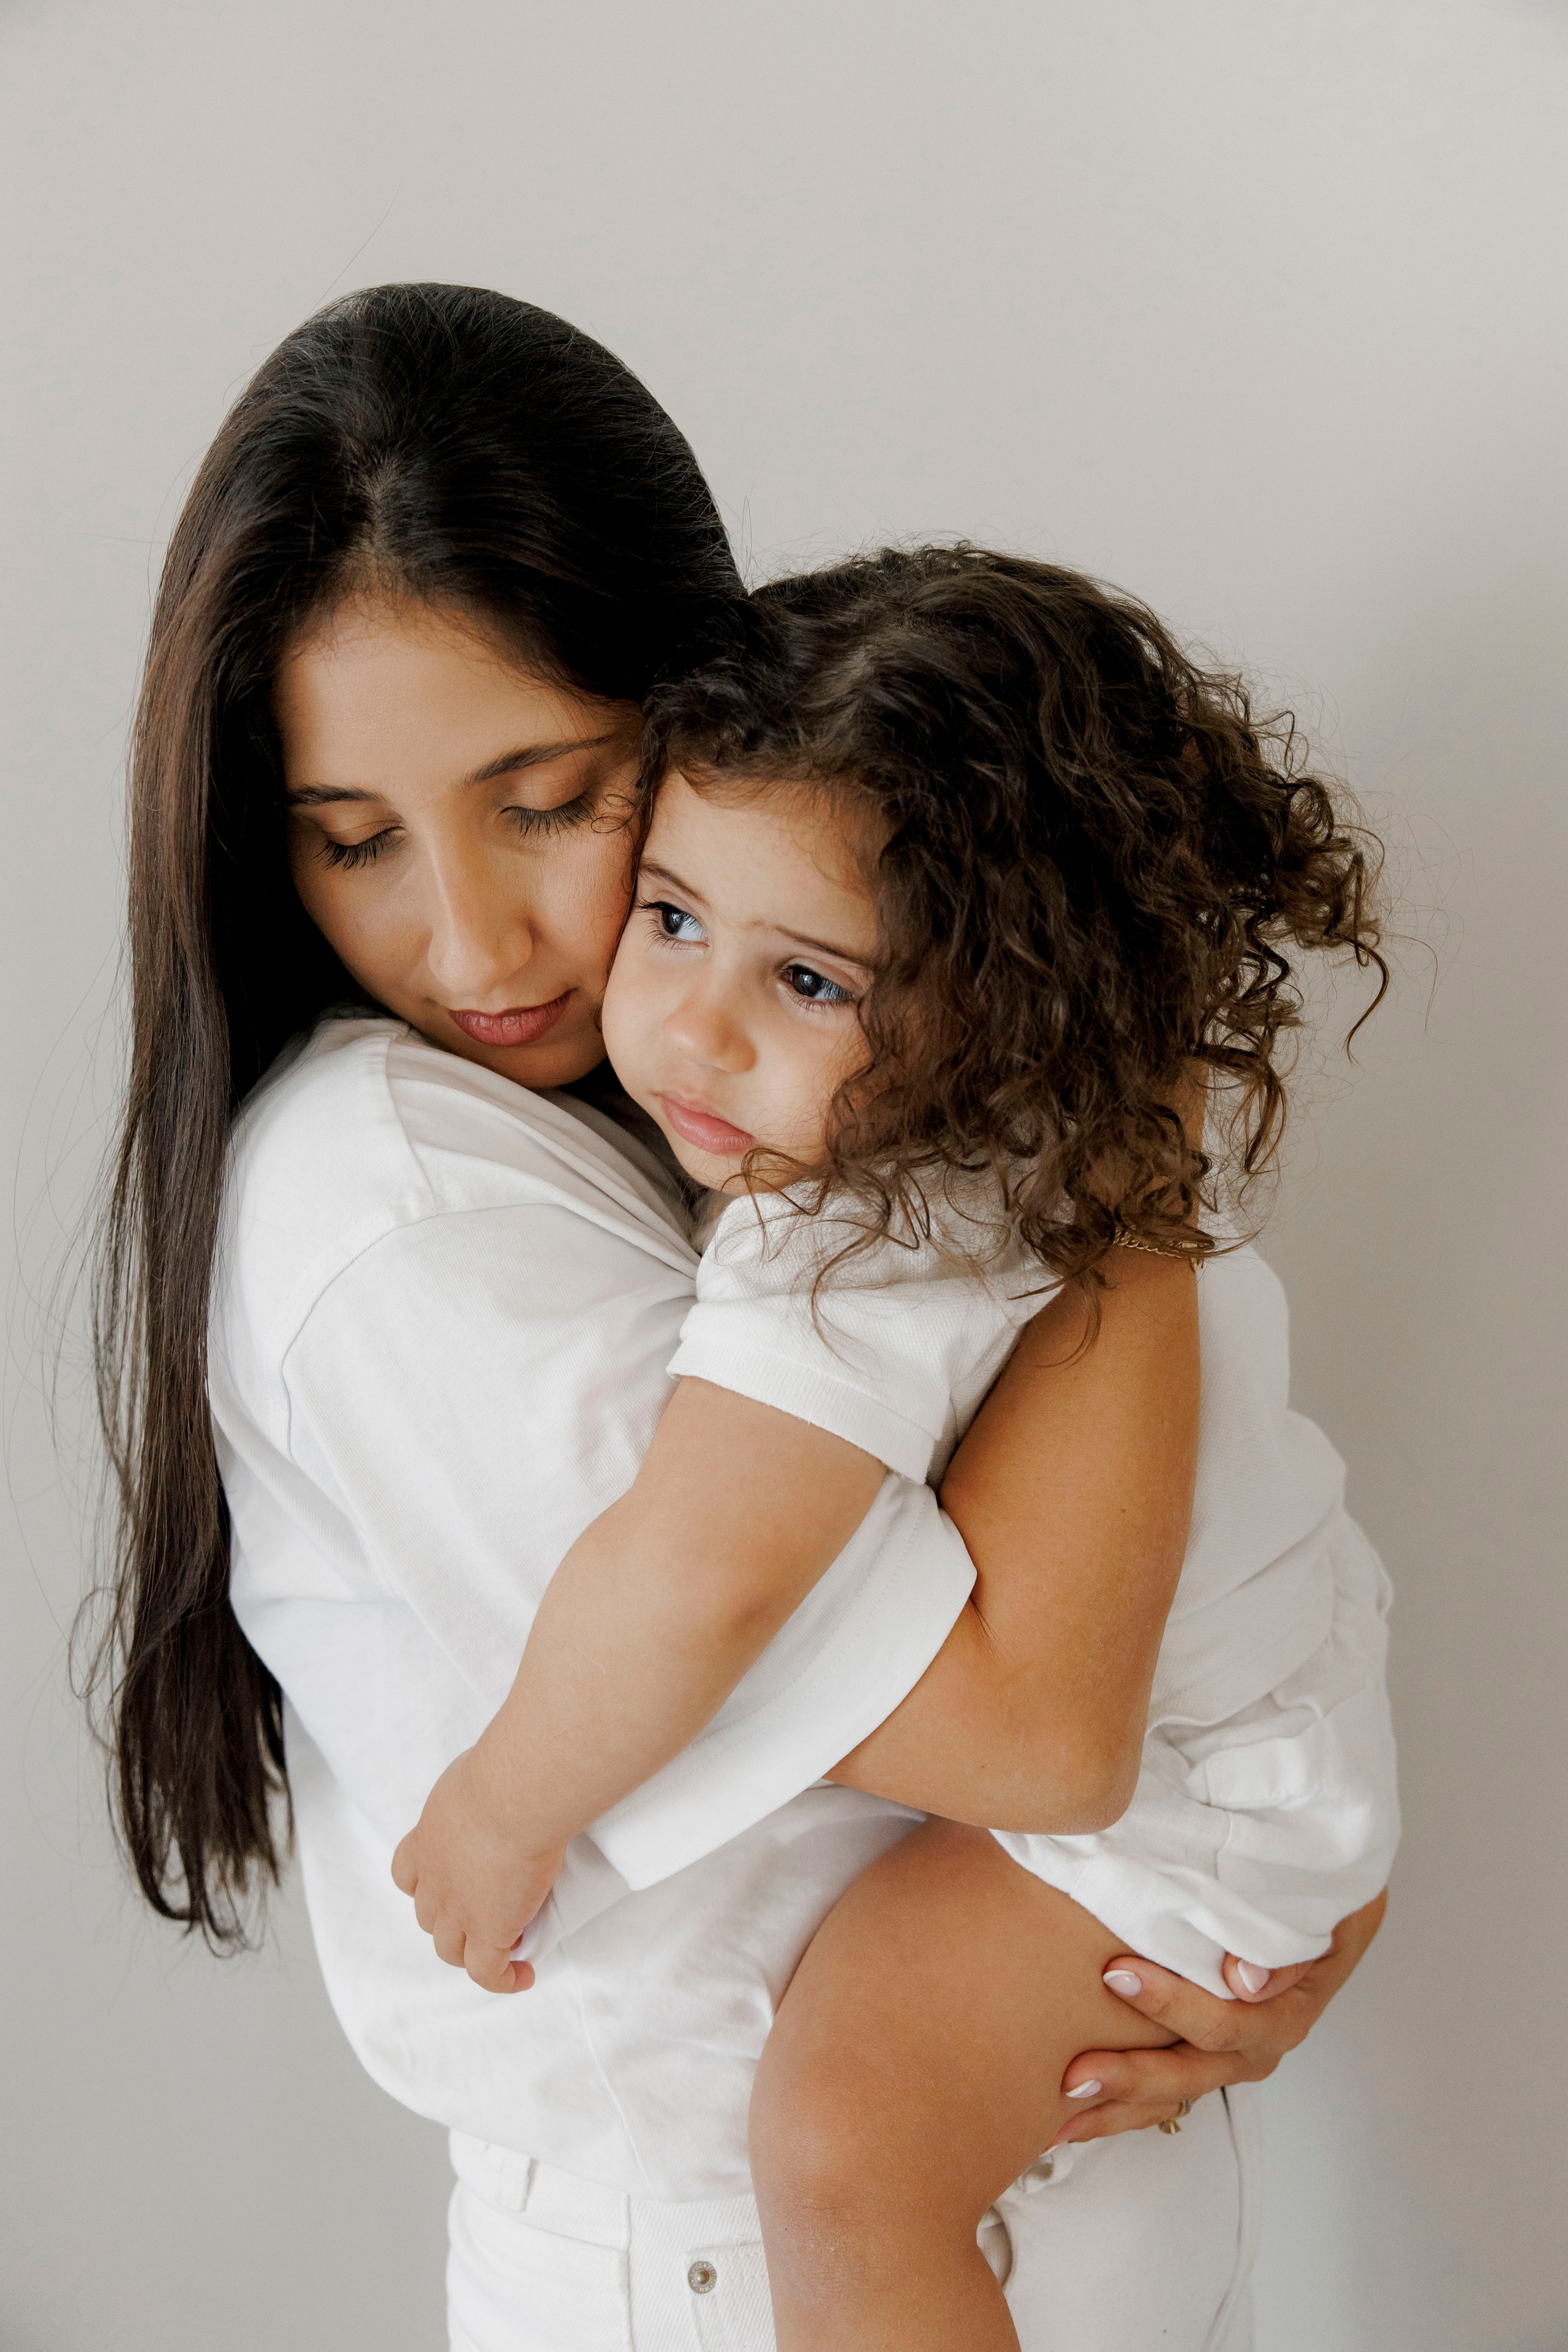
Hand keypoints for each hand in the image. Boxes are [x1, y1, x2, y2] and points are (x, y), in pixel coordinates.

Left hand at [390, 1744, 564, 1994]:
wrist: (514, 1794)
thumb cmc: (504, 1767)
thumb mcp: (479, 1769)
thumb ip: (485, 1781)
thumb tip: (508, 1761)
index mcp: (430, 1836)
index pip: (407, 1872)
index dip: (424, 1884)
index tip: (450, 1884)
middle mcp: (435, 1878)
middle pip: (429, 1916)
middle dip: (453, 1920)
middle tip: (490, 1911)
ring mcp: (458, 1910)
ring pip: (452, 1950)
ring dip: (474, 1952)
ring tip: (507, 1946)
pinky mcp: (488, 1932)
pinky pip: (487, 1973)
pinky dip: (502, 1980)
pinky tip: (522, 1976)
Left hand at [1054, 1891, 1386, 2144]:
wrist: (1322, 1910)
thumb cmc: (1309, 1898)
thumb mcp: (1315, 1909)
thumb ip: (1284, 1947)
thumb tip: (1244, 1982)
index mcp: (1287, 2011)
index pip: (1227, 2021)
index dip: (1170, 2004)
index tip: (1115, 1972)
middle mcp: (1260, 2045)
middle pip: (1193, 2070)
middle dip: (1132, 2075)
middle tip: (1075, 2073)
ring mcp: (1232, 2057)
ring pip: (1174, 2094)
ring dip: (1119, 2107)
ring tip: (1061, 2121)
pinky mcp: (1205, 2058)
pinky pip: (1166, 2096)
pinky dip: (1123, 2108)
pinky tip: (1072, 2119)